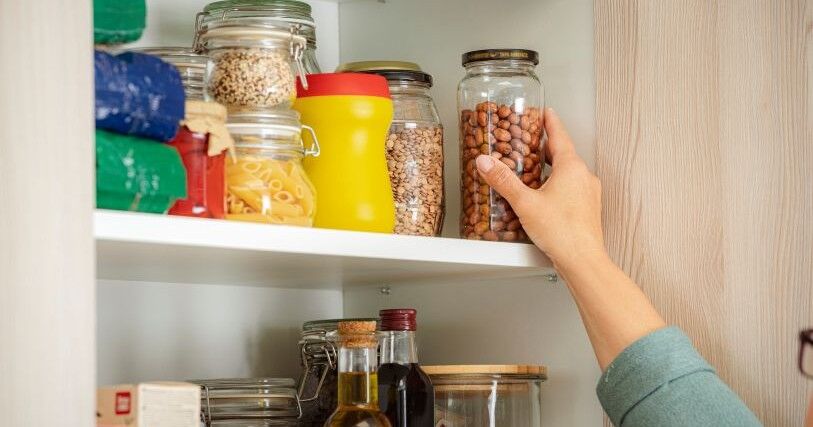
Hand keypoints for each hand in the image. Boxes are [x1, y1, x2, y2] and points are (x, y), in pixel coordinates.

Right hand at [475, 108, 605, 269]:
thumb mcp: (524, 203)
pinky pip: (572, 189)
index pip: (560, 135)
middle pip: (563, 154)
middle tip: (532, 140)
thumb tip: (486, 162)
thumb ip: (503, 181)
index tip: (546, 112)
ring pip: (568, 173)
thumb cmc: (561, 231)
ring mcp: (588, 194)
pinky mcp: (587, 209)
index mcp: (571, 168)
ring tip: (533, 169)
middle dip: (546, 147)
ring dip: (551, 168)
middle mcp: (584, 177)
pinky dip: (558, 185)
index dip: (550, 122)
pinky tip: (545, 196)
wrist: (583, 260)